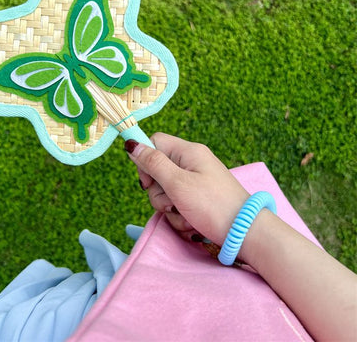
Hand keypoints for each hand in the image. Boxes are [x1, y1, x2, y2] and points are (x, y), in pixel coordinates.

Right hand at [125, 132, 249, 244]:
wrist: (244, 233)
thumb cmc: (212, 205)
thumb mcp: (178, 183)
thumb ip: (153, 163)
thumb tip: (131, 144)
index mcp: (188, 152)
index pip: (155, 142)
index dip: (145, 159)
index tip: (148, 181)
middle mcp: (191, 163)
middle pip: (157, 171)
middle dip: (159, 192)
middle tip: (172, 203)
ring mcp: (194, 182)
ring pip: (165, 192)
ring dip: (169, 209)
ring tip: (185, 216)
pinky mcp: (197, 199)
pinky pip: (176, 204)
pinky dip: (180, 216)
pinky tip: (191, 224)